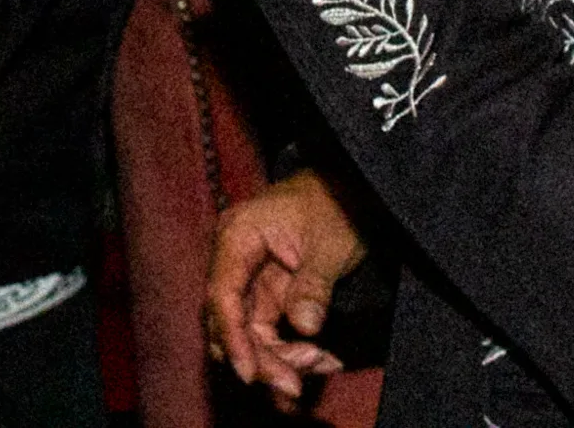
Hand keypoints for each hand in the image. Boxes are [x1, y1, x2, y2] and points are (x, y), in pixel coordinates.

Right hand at [207, 171, 367, 407]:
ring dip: (279, 359)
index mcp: (239, 235)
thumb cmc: (336, 202)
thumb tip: (304, 326)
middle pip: (233, 322)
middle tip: (295, 384)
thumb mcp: (330, 241)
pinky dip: (292, 351)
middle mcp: (236, 260)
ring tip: (322, 364)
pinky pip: (271, 333)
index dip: (233, 338)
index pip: (223, 295)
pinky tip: (322, 360)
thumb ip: (314, 284)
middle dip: (262, 358)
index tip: (250, 373)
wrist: (350, 189)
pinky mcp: (270, 295)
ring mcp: (252, 279)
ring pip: (250, 334)